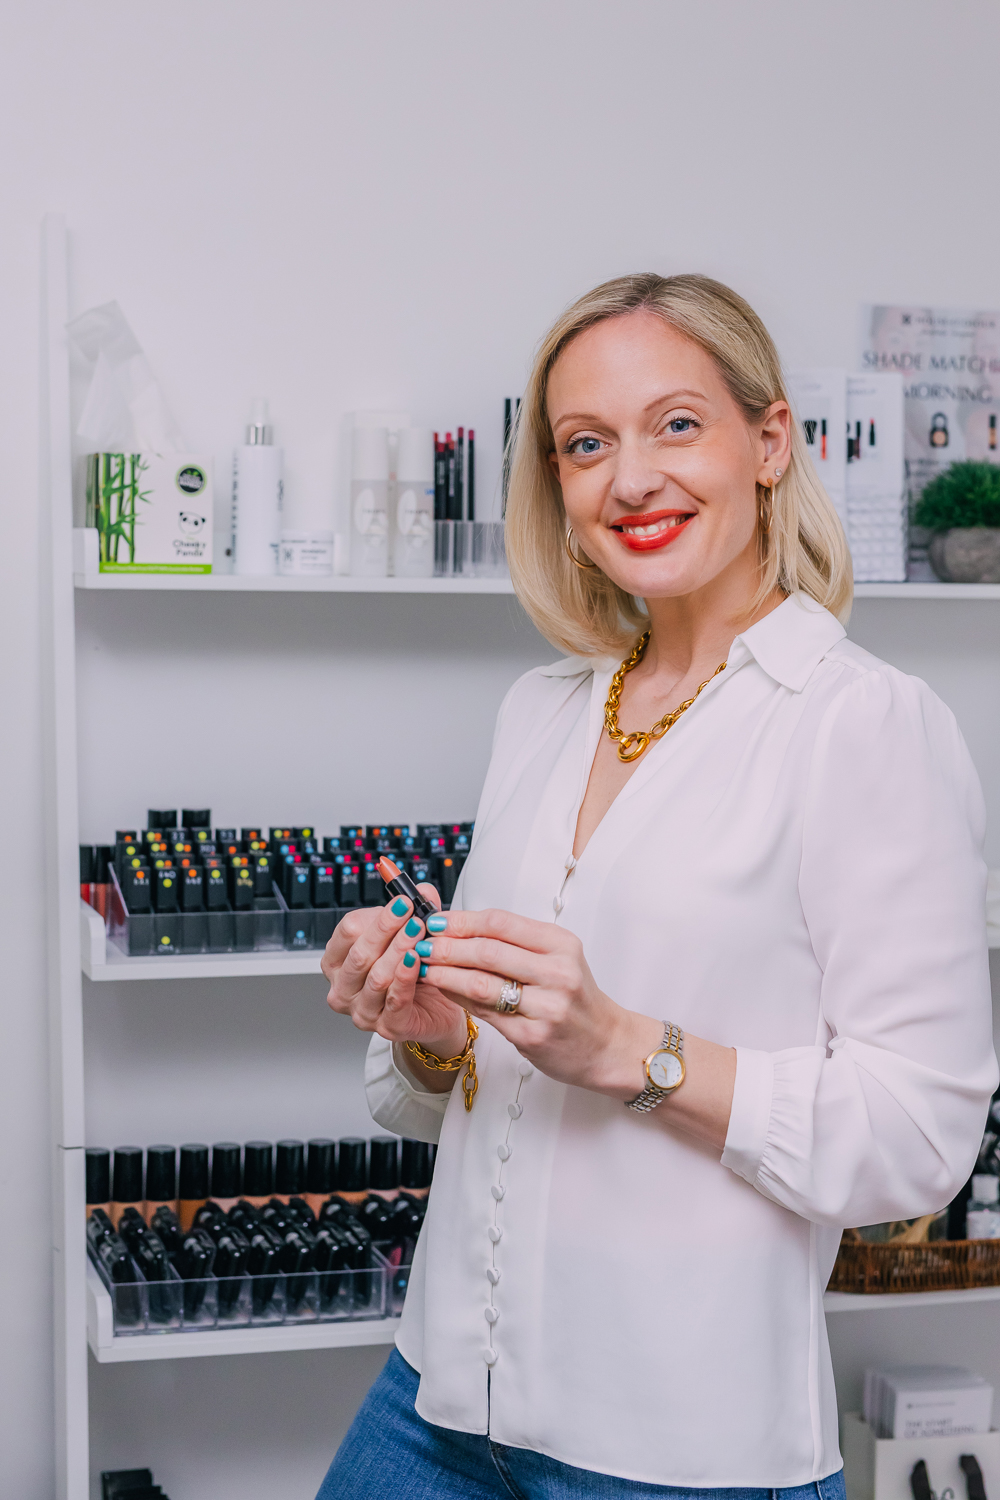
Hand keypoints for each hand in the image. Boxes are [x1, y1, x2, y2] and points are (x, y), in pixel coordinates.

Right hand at [322, 886, 466, 1055]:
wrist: (436, 1011)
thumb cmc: (415, 973)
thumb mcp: (412, 936)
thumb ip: (417, 912)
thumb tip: (422, 890)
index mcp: (338, 961)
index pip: (347, 932)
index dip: (375, 916)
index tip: (403, 901)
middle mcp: (343, 988)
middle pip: (360, 953)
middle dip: (386, 929)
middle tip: (410, 911)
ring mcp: (362, 1011)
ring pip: (377, 977)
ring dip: (399, 950)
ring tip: (419, 931)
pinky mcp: (387, 1027)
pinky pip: (395, 1000)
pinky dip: (406, 978)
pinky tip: (416, 961)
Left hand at [416, 907, 736, 1148]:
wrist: (609, 1045)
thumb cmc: (576, 999)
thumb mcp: (557, 960)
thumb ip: (515, 945)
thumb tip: (459, 928)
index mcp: (561, 944)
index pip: (501, 922)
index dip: (462, 919)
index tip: (434, 919)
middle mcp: (557, 971)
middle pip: (488, 950)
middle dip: (447, 944)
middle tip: (419, 942)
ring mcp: (547, 1005)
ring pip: (483, 982)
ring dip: (445, 972)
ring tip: (422, 965)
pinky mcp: (534, 1035)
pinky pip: (486, 1013)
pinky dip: (458, 998)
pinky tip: (442, 989)